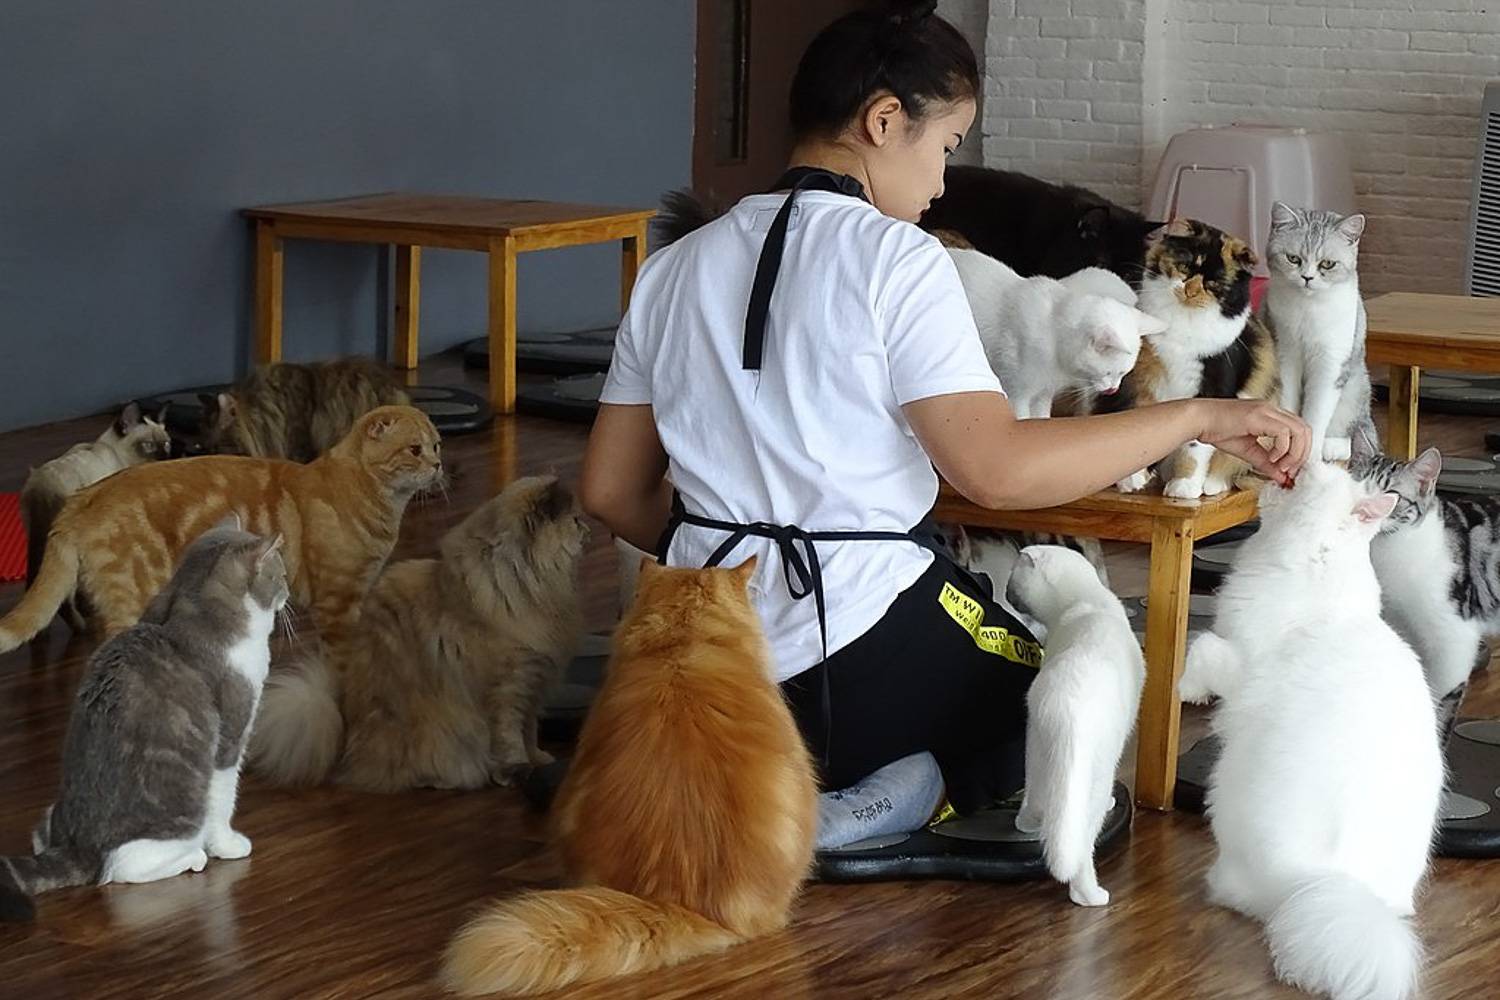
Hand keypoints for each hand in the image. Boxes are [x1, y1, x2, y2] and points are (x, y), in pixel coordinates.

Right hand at [1192, 399, 1310, 486]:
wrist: (1197, 420)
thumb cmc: (1215, 430)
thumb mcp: (1246, 450)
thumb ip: (1265, 462)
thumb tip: (1281, 477)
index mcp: (1270, 415)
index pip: (1299, 431)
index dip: (1301, 452)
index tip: (1291, 470)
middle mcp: (1272, 410)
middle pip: (1305, 430)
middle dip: (1302, 454)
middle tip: (1289, 471)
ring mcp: (1267, 410)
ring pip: (1299, 430)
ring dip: (1294, 453)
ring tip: (1280, 466)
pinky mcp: (1259, 415)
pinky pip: (1283, 432)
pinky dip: (1282, 448)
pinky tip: (1270, 458)